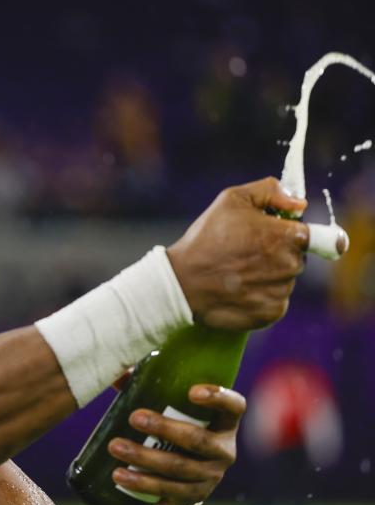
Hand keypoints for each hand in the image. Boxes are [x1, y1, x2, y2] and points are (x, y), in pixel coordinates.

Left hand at [107, 384, 245, 504]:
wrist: (182, 474)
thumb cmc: (175, 426)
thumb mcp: (171, 406)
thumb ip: (150, 384)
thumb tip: (118, 374)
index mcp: (225, 422)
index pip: (234, 406)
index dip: (218, 398)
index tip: (192, 391)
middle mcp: (224, 451)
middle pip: (198, 440)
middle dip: (164, 428)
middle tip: (134, 418)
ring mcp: (211, 476)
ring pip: (179, 468)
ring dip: (145, 458)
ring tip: (115, 447)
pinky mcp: (195, 497)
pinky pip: (169, 492)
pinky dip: (143, 484)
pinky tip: (121, 476)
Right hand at [167, 176, 308, 329]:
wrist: (181, 283)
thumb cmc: (206, 239)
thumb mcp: (232, 199)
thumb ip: (270, 191)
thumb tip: (300, 204)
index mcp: (286, 236)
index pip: (322, 237)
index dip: (308, 235)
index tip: (300, 239)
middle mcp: (289, 266)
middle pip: (297, 258)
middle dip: (278, 254)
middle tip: (247, 252)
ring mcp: (281, 292)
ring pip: (285, 281)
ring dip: (269, 276)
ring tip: (237, 273)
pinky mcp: (271, 314)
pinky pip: (276, 303)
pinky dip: (261, 297)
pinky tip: (238, 290)